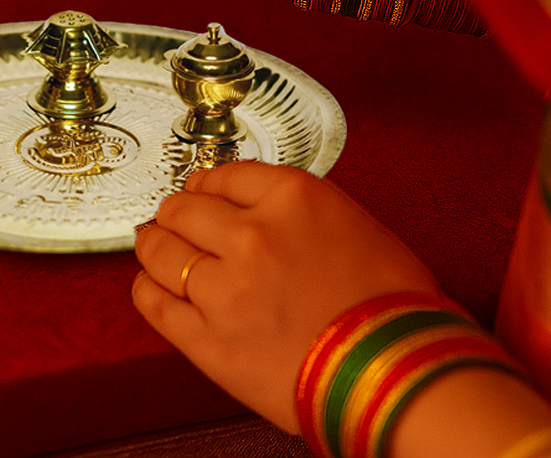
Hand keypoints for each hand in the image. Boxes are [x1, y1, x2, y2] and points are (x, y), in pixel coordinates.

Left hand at [133, 161, 439, 433]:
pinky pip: (156, 303)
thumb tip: (264, 211)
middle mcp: (251, 233)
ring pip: (162, 250)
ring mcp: (226, 288)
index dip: (207, 184)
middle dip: (176, 212)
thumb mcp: (355, 225)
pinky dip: (147, 288)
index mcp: (292, 196)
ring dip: (153, 244)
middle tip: (172, 219)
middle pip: (184, 208)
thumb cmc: (395, 305)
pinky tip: (149, 284)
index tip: (201, 191)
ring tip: (151, 245)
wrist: (403, 374)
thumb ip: (299, 209)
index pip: (224, 175)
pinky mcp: (210, 341)